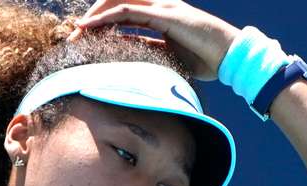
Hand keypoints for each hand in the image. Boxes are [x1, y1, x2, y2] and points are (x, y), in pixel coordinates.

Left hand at [67, 0, 239, 80]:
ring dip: (94, 17)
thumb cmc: (206, 59)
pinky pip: (127, 11)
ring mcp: (162, 6)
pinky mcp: (164, 14)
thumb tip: (127, 59)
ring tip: (77, 33)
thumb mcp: (169, 56)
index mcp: (161, 14)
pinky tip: (88, 28)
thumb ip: (149, 51)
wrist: (231, 57)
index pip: (124, 12)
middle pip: (117, 3)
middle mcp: (159, 5)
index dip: (102, 23)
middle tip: (75, 37)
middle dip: (93, 18)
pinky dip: (105, 18)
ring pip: (117, 2)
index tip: (84, 39)